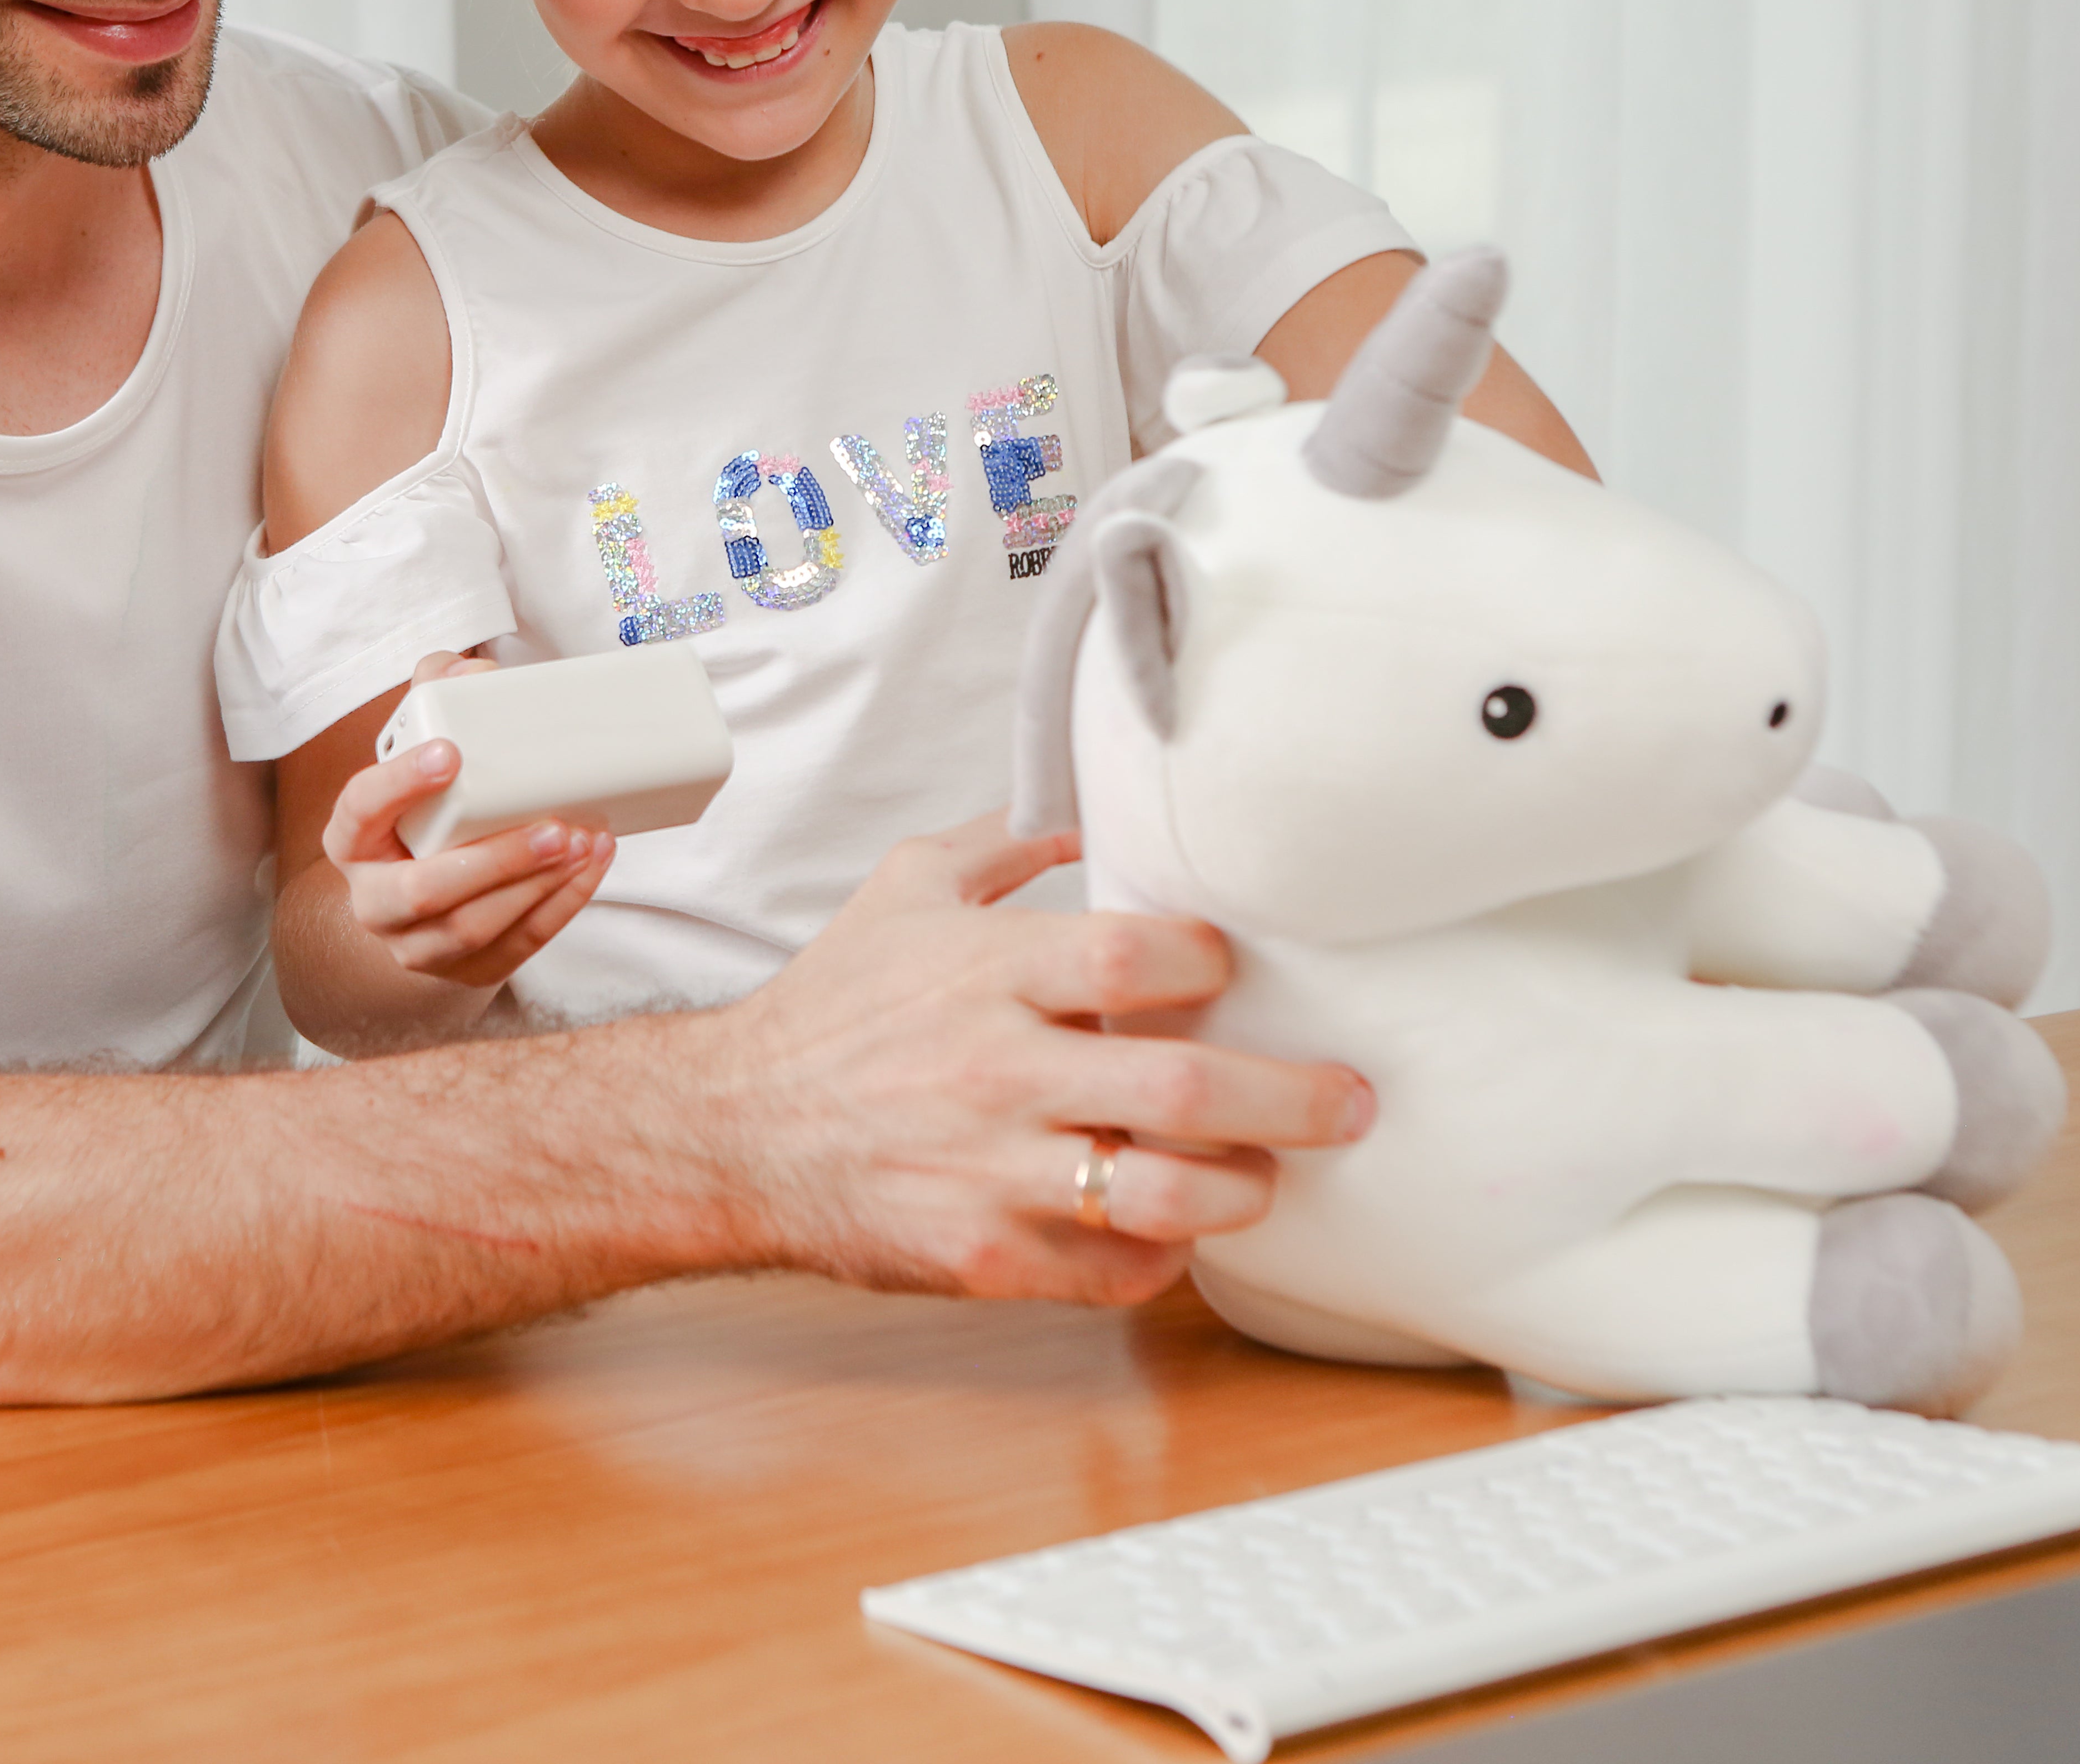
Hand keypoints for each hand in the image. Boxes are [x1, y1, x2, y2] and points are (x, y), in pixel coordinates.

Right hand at [323, 653, 614, 987]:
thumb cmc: (424, 815)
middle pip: (424, 891)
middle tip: (553, 826)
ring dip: (536, 885)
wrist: (423, 905)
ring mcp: (416, 945)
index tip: (449, 752)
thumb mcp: (416, 759)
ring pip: (475, 927)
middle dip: (494, 860)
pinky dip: (560, 906)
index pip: (359, 808)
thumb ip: (432, 699)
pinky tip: (592, 866)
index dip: (398, 783)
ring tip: (583, 841)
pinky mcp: (464, 971)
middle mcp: (373, 900)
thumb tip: (471, 670)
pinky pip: (516, 946)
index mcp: (352, 840)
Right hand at [716, 811, 1375, 1306]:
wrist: (732, 1130)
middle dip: (1290, 1096)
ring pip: (1162, 1193)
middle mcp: (997, 1071)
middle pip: (1183, 1081)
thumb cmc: (829, 1010)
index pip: (1143, 955)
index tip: (1233, 970)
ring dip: (1239, 1190)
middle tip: (1347, 1101)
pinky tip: (1170, 1233)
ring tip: (1265, 1178)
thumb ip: (1007, 841)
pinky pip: (1109, 1273)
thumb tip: (1094, 806)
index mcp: (988, 973)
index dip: (1212, 960)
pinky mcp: (983, 1255)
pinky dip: (1158, 1259)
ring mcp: (991, 1171)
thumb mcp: (905, 889)